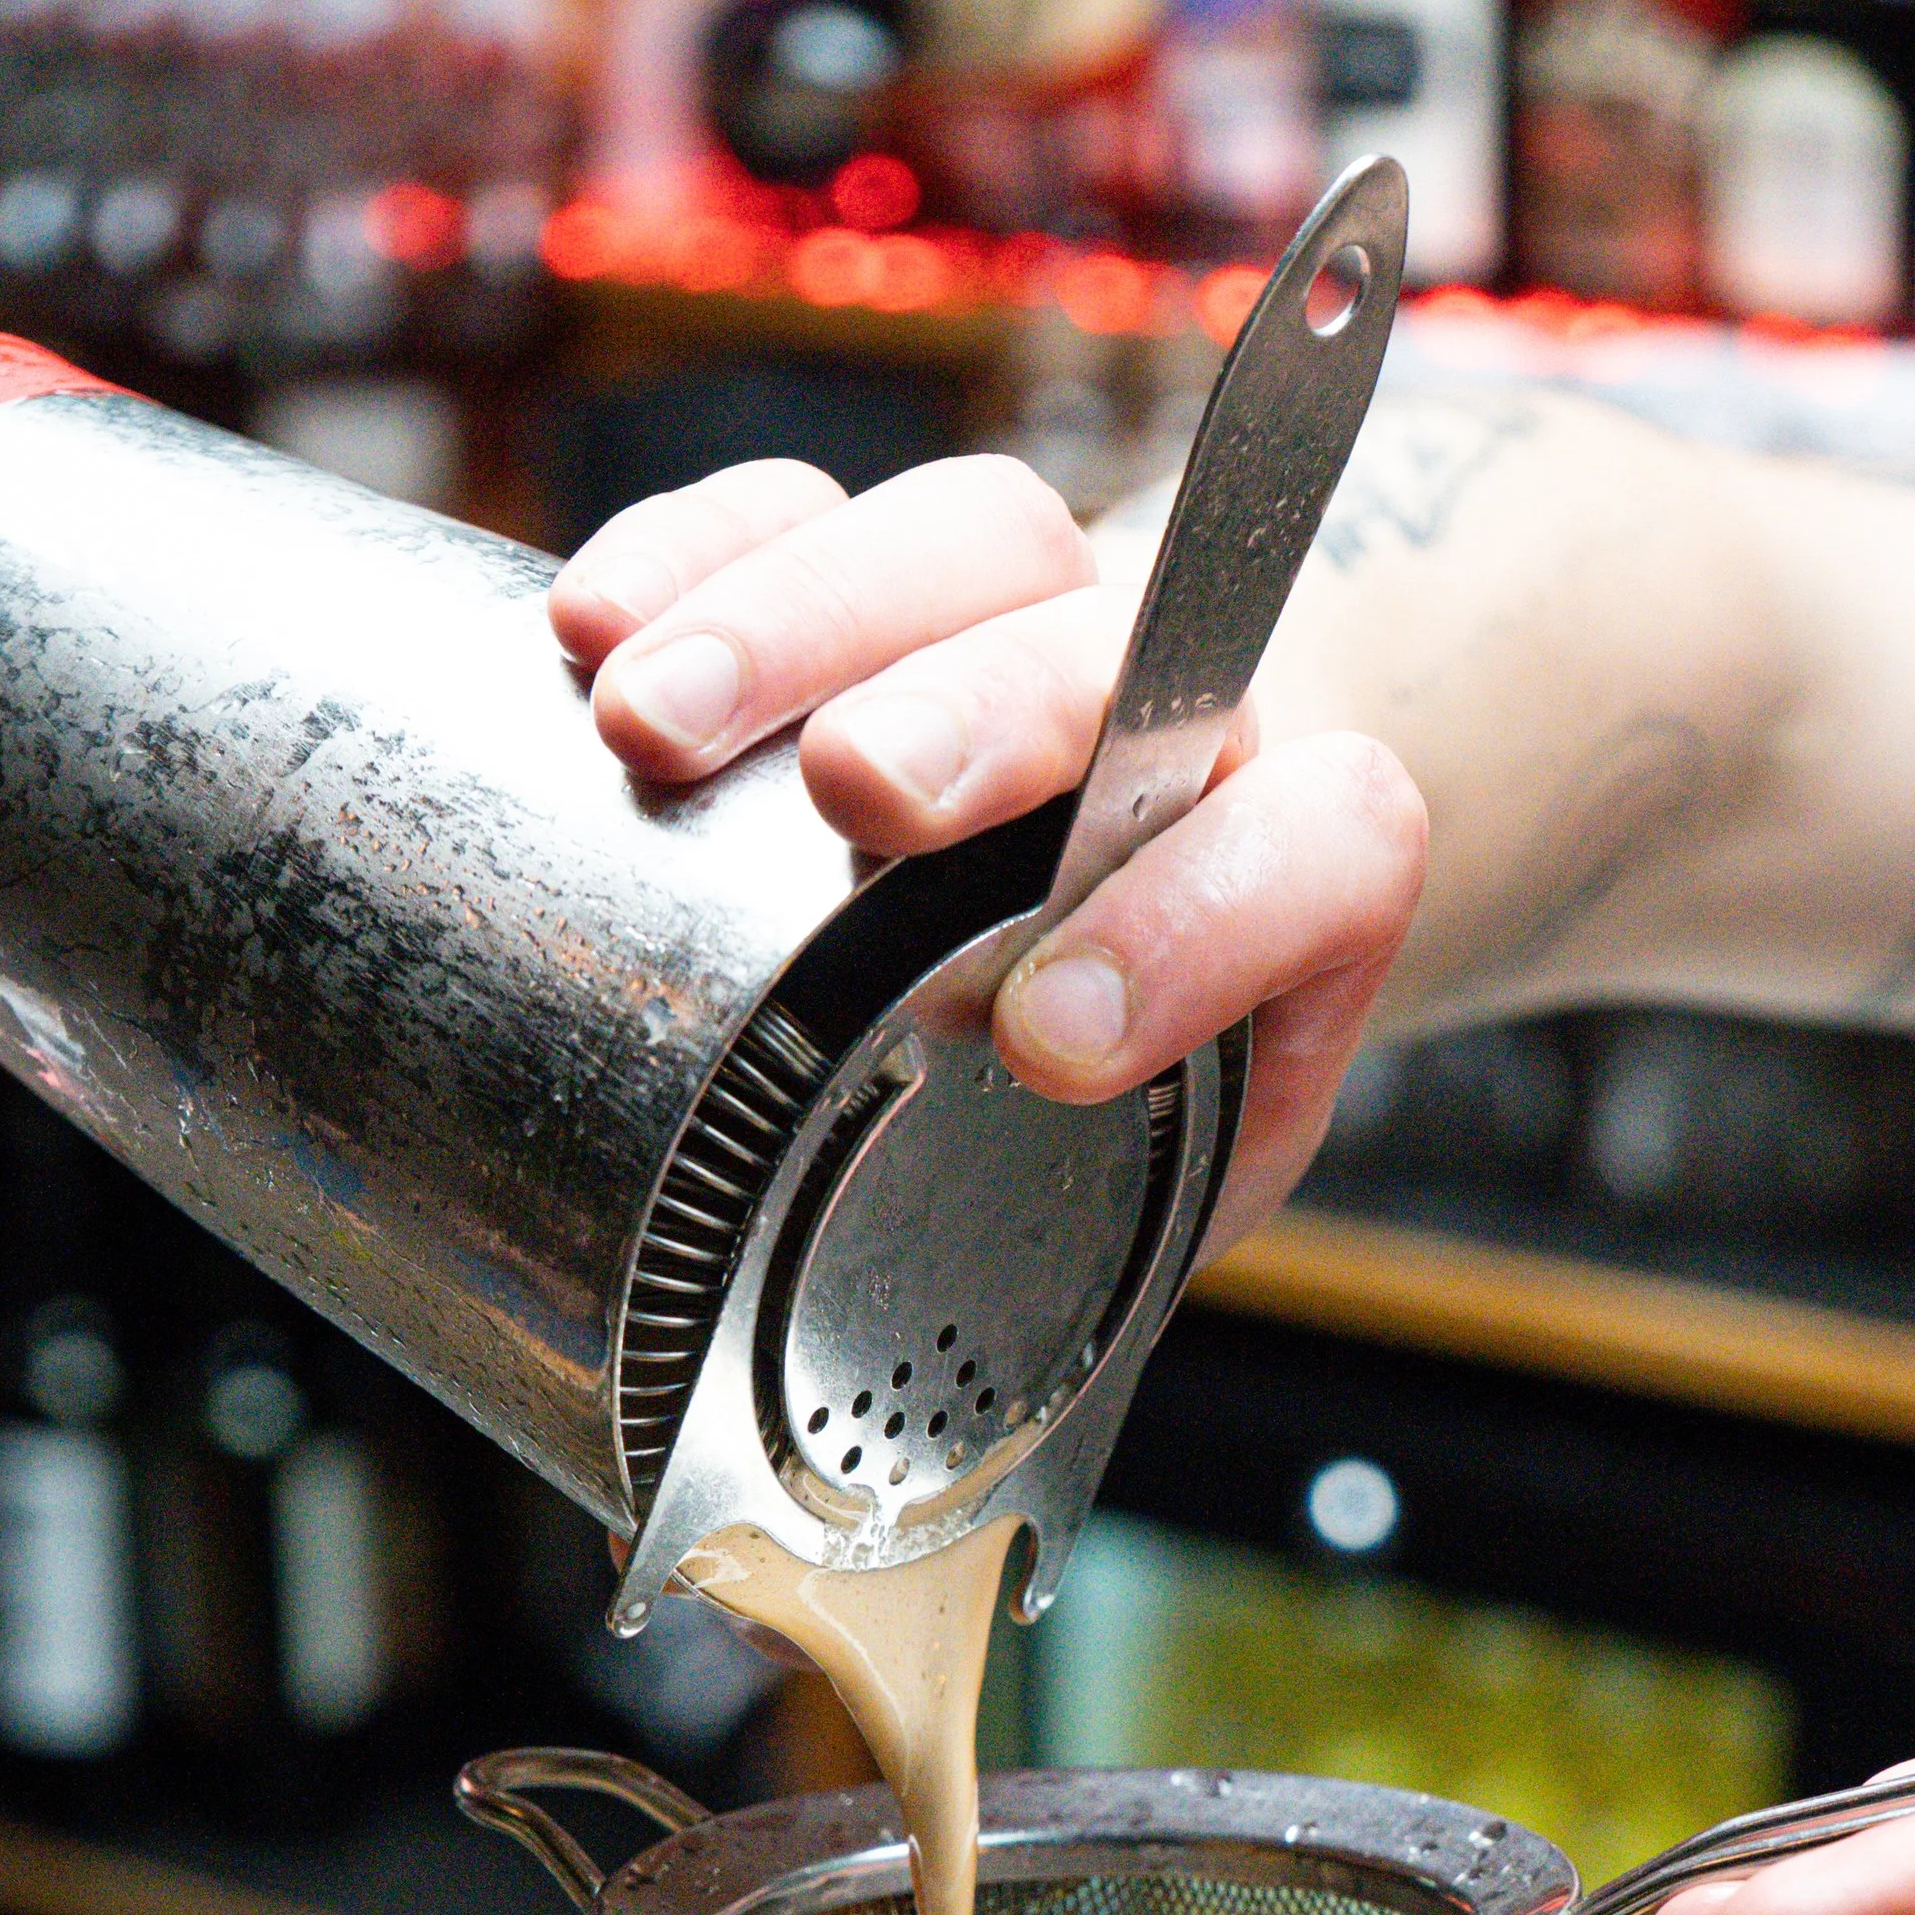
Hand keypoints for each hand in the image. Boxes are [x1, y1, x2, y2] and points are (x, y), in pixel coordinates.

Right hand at [548, 454, 1427, 1258]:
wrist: (1188, 881)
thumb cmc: (1172, 1068)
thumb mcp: (1180, 1179)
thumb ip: (1102, 1239)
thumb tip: (877, 1406)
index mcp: (1306, 869)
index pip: (1321, 842)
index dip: (1204, 920)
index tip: (1053, 1039)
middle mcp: (1183, 715)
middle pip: (1107, 650)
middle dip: (981, 711)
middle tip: (860, 792)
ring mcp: (1037, 617)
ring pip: (958, 544)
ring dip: (794, 614)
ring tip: (647, 716)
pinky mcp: (896, 575)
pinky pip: (807, 507)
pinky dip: (697, 546)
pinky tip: (593, 619)